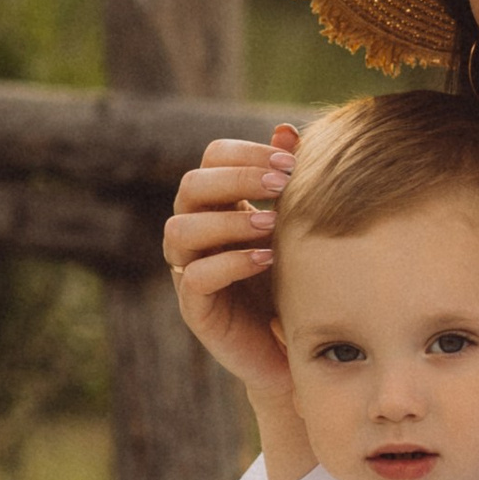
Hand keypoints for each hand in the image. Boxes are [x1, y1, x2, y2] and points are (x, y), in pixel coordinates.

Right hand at [162, 124, 299, 398]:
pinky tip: (267, 259)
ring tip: (272, 225)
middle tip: (282, 185)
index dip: (245, 153)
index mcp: (218, 205)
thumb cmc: (297, 282)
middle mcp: (196, 233)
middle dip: (238, 179)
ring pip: (179, 229)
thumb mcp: (298, 227)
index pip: (211, 159)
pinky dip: (230, 262)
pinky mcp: (196, 309)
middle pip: (191, 186)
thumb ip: (288, 182)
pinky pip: (193, 277)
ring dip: (228, 220)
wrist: (298, 350)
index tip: (290, 162)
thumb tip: (285, 129)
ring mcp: (188, 270)